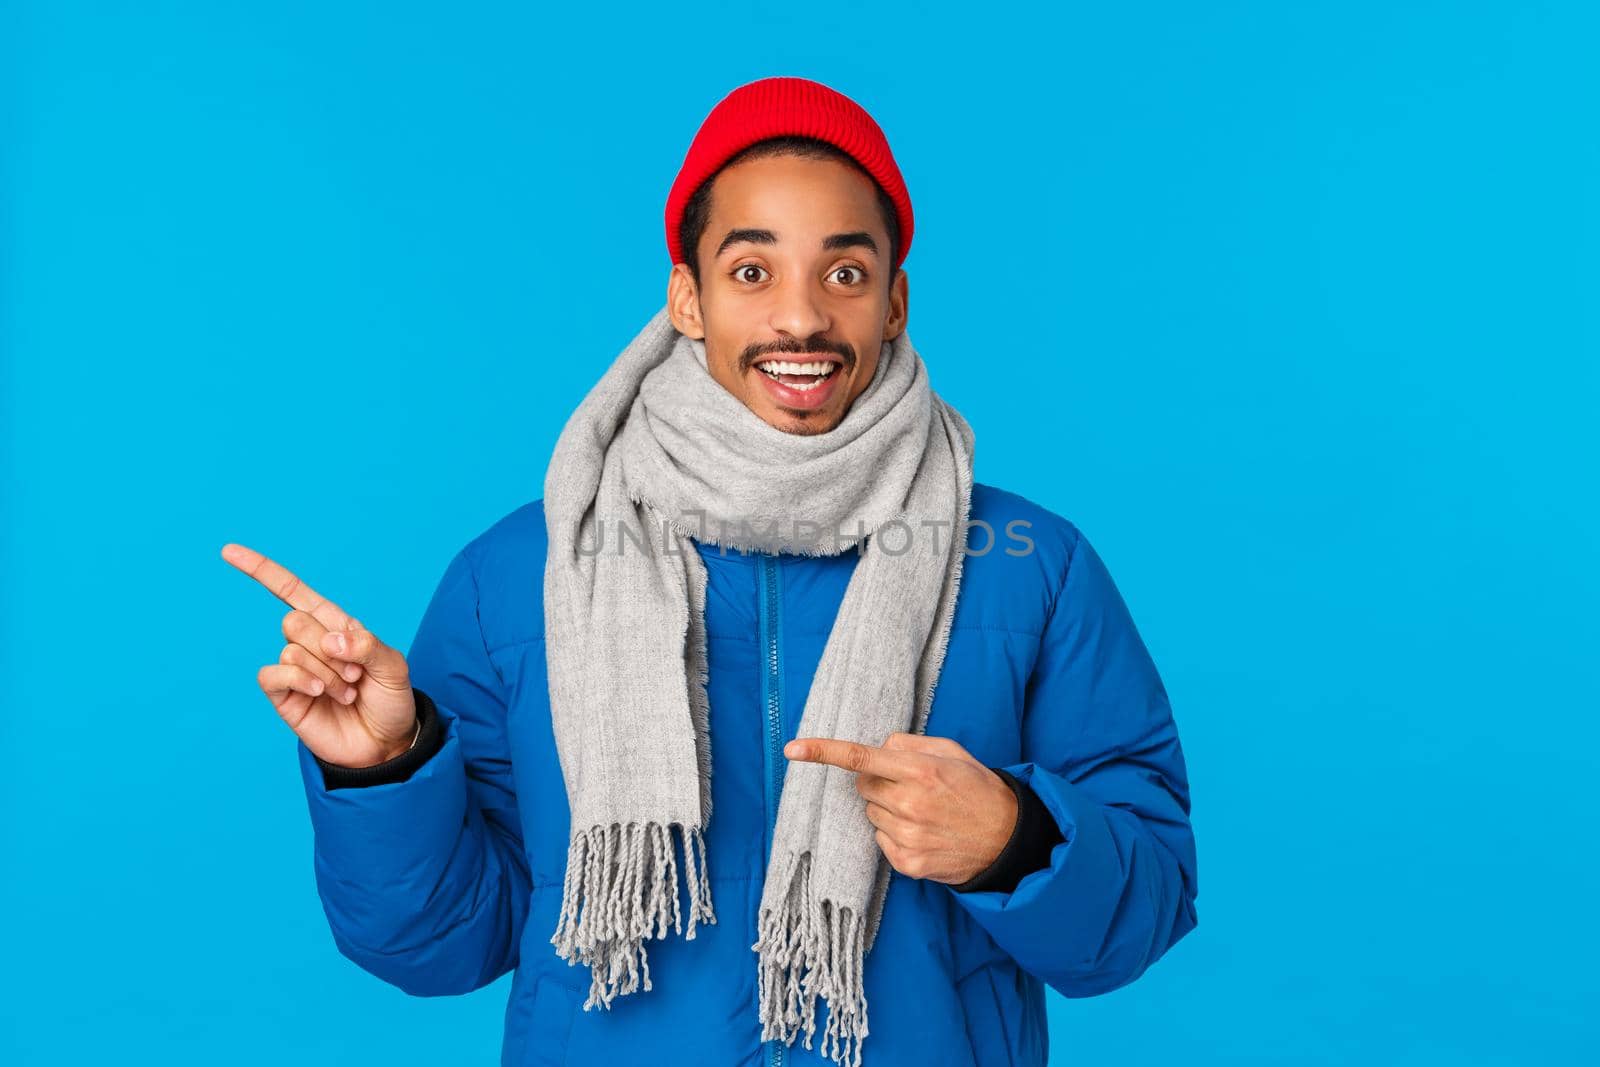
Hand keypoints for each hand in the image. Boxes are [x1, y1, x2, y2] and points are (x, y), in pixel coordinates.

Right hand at [222, 542, 416, 768]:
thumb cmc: (391, 701)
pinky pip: (273, 674)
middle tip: (356, 675)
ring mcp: (296, 670)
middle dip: (331, 649)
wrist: (387, 744)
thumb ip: (367, 645)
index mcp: (336, 625)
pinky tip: (320, 693)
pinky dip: (299, 680)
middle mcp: (312, 644)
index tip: (228, 552)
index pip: (293, 592)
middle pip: (294, 621)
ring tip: (348, 692)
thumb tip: (329, 638)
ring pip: (291, 649)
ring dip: (327, 673)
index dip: (262, 571)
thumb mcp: (394, 667)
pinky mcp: (285, 696)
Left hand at [784, 733, 1017, 884]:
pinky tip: (922, 832)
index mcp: (920, 770)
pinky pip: (880, 840)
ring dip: (887, 810)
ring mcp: (907, 836)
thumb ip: (910, 744)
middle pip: (862, 787)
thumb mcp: (950, 752)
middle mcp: (910, 803)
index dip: (823, 752)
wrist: (1006, 839)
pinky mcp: (907, 862)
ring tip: (922, 812)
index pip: (861, 758)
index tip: (793, 749)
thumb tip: (878, 748)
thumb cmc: (976, 789)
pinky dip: (894, 834)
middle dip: (877, 783)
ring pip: (870, 814)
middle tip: (909, 787)